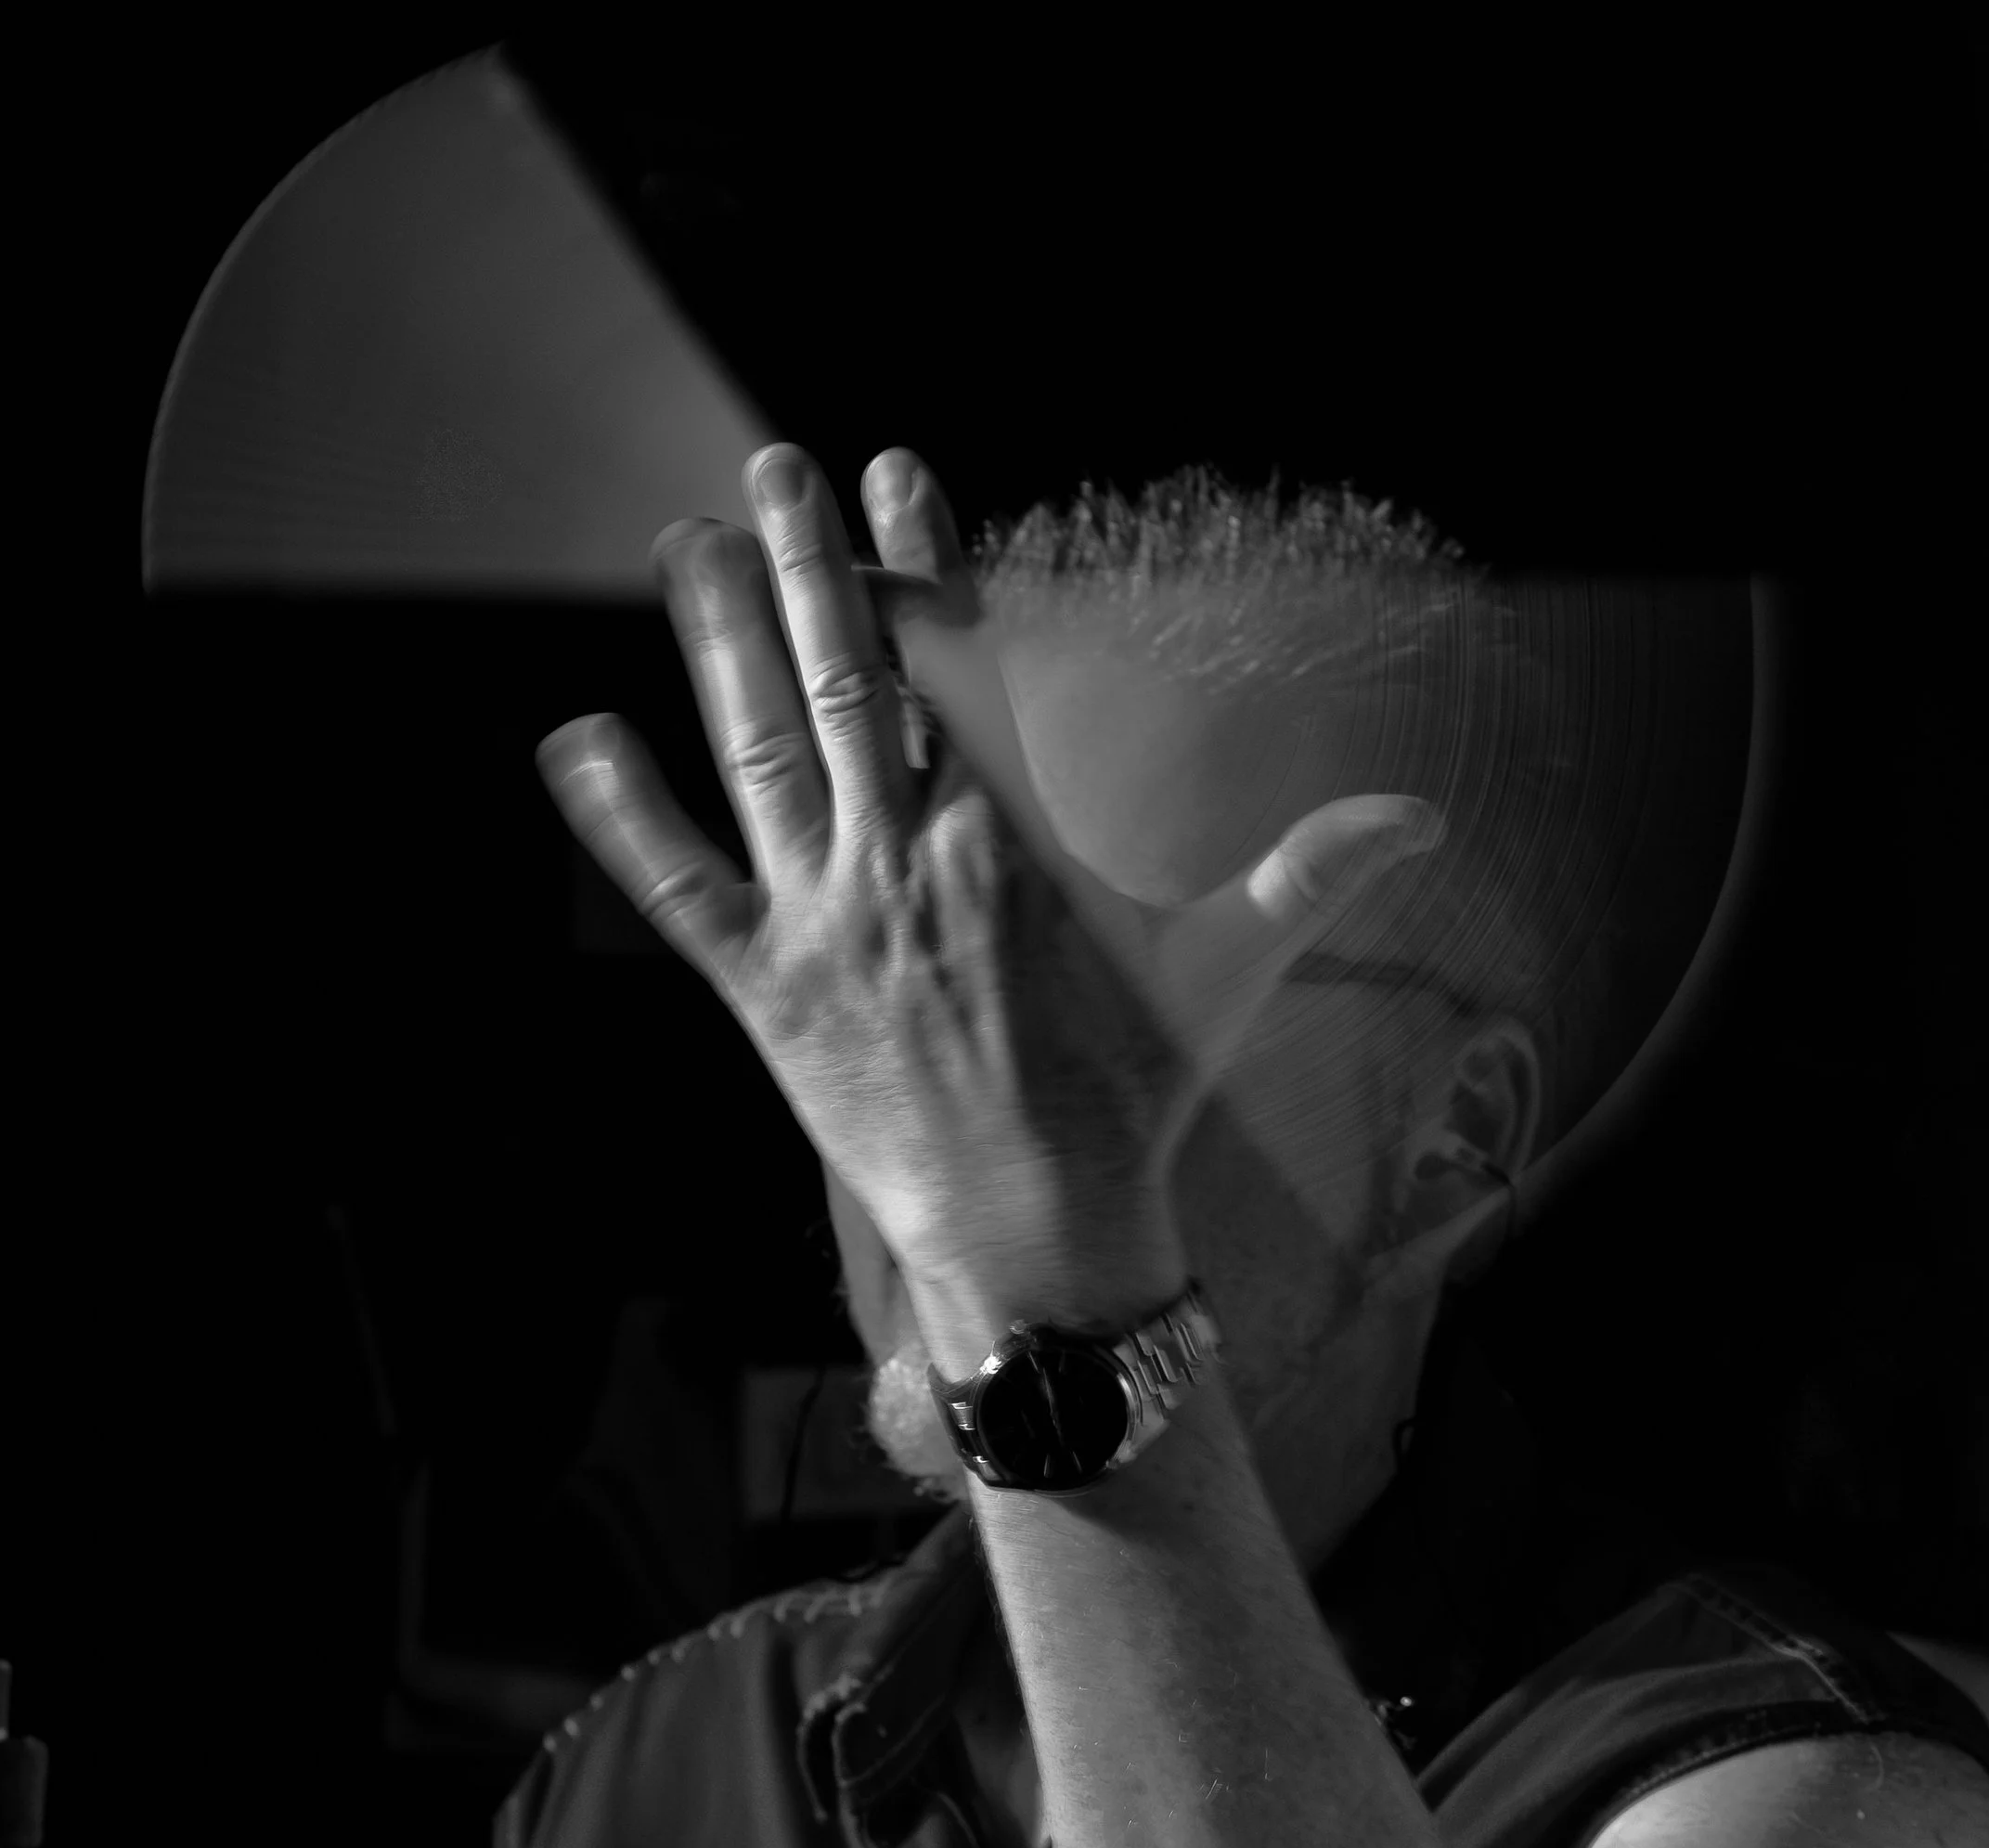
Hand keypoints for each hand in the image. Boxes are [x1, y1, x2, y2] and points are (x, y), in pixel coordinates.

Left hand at [537, 445, 1441, 1359]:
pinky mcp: (765, 991)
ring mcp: (828, 921)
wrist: (1043, 1237)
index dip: (921, 555)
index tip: (894, 472)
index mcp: (1010, 837)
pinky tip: (571, 736)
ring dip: (717, 635)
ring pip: (760, 746)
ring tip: (687, 539)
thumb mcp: (1223, 977)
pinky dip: (620, 812)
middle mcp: (908, 858)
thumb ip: (1305, 878)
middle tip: (773, 468)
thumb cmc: (1136, 1106)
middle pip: (846, 676)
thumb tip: (1416, 822)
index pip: (955, 660)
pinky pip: (676, 886)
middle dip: (808, 561)